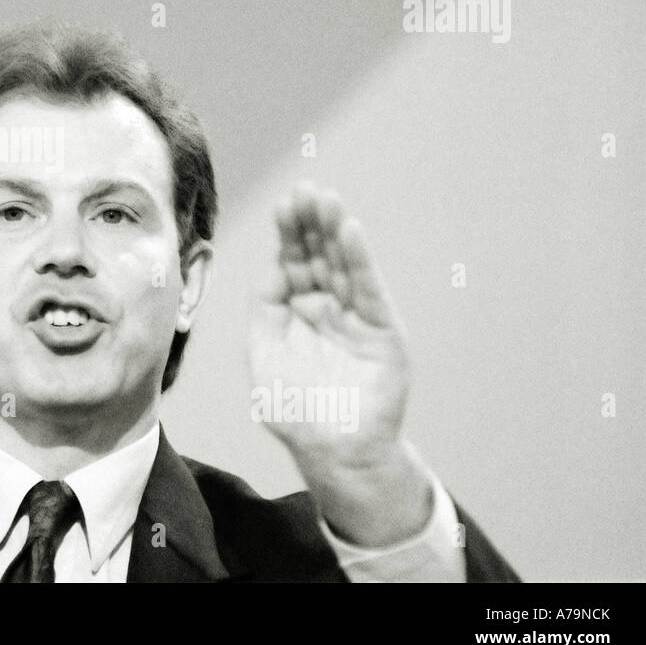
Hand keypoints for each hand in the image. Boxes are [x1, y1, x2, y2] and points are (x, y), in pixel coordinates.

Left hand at [248, 181, 431, 545]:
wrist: (334, 454)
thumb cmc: (295, 412)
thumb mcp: (265, 360)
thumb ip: (264, 316)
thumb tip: (265, 274)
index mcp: (294, 313)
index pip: (290, 263)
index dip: (287, 235)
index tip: (283, 204)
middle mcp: (325, 309)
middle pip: (316, 256)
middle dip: (309, 224)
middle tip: (305, 190)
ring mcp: (353, 318)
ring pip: (342, 265)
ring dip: (334, 232)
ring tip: (326, 200)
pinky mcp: (381, 332)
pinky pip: (368, 289)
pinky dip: (359, 260)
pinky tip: (349, 231)